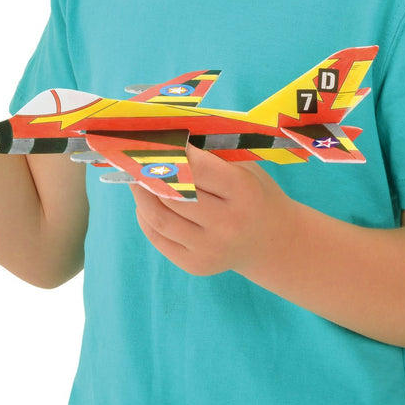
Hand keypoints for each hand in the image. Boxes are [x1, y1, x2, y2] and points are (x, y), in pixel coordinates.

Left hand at [130, 144, 290, 276]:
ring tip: (135, 176)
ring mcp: (211, 249)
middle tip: (134, 154)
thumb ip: (207, 155)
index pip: (197, 168)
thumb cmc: (252, 191)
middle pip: (173, 194)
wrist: (270, 240)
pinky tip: (146, 200)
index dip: (171, 151)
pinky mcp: (196, 266)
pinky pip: (157, 237)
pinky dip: (145, 215)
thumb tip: (161, 139)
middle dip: (149, 172)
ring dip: (140, 193)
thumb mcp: (242, 166)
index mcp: (244, 192)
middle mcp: (228, 224)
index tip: (155, 138)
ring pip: (158, 217)